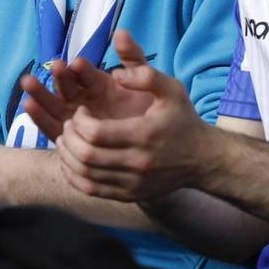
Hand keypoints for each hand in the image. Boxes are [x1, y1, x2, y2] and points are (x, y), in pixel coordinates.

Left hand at [52, 31, 211, 201]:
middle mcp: (138, 163)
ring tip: (67, 139)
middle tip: (68, 124)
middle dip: (69, 137)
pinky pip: (91, 190)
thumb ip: (145, 74)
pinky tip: (72, 161)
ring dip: (67, 155)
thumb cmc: (182, 119)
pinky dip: (74, 176)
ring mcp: (133, 183)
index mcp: (145, 135)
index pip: (96, 133)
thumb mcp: (172, 89)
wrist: (202, 158)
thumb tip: (115, 73)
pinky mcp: (129, 195)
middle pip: (86, 156)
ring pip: (85, 175)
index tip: (81, 110)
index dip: (79, 121)